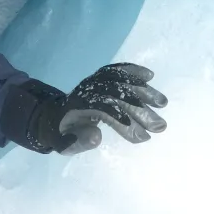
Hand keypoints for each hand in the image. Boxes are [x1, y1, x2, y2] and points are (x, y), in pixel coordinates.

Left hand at [30, 63, 167, 153]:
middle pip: (115, 94)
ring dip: (141, 90)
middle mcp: (86, 89)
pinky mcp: (99, 79)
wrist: (52, 114)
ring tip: (162, 102)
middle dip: (139, 109)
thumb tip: (97, 136)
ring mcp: (93, 82)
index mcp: (77, 105)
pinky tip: (149, 75)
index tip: (141, 136)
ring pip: (119, 81)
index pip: (102, 108)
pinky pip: (116, 71)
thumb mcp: (62, 143)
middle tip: (160, 126)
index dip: (121, 120)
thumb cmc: (60, 132)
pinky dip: (132, 70)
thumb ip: (77, 141)